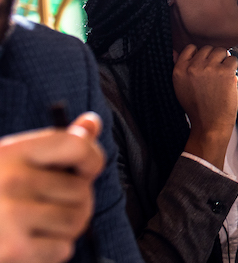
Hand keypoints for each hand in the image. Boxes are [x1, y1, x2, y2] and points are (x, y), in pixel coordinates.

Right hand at [0, 113, 104, 262]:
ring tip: (40, 226)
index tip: (86, 170)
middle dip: (75, 202)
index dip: (92, 158)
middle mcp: (10, 181)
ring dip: (66, 228)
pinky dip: (52, 252)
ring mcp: (11, 216)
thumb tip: (92, 122)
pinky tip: (29, 245)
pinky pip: (62, 249)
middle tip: (50, 206)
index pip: (76, 145)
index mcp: (10, 153)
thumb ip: (54, 146)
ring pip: (76, 221)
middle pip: (81, 190)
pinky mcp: (13, 249)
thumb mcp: (11, 161)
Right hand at [173, 45, 237, 168]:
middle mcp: (193, 67)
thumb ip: (180, 67)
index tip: (204, 66)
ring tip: (222, 77)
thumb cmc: (196, 106)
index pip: (190, 48)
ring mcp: (209, 68)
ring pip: (221, 51)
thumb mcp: (180, 87)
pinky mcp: (225, 72)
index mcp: (179, 70)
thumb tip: (175, 50)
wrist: (209, 124)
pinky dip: (233, 68)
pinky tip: (229, 79)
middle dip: (214, 58)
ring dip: (224, 61)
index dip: (200, 55)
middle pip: (208, 48)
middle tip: (215, 74)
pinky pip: (233, 59)